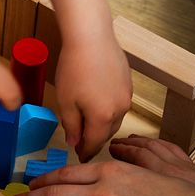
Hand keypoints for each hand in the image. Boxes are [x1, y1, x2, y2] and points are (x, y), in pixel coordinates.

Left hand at [55, 30, 131, 161]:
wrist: (91, 37)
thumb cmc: (75, 68)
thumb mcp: (66, 102)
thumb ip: (71, 125)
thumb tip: (75, 142)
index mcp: (103, 117)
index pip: (94, 143)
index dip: (86, 153)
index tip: (80, 158)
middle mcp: (120, 109)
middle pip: (107, 133)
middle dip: (95, 141)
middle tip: (83, 146)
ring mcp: (127, 96)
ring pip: (115, 119)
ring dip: (103, 127)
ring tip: (91, 129)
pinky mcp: (128, 83)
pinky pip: (119, 105)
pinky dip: (109, 111)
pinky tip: (99, 107)